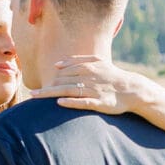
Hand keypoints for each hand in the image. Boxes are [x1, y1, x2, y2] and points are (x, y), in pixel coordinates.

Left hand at [30, 56, 145, 114]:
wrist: (132, 89)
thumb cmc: (112, 76)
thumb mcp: (98, 62)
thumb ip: (78, 61)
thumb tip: (57, 65)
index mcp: (87, 67)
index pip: (63, 72)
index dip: (50, 79)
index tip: (36, 87)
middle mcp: (88, 77)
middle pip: (63, 81)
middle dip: (46, 87)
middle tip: (32, 95)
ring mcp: (93, 90)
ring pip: (69, 90)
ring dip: (52, 93)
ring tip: (37, 97)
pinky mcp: (99, 102)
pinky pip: (83, 102)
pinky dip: (71, 102)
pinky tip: (60, 103)